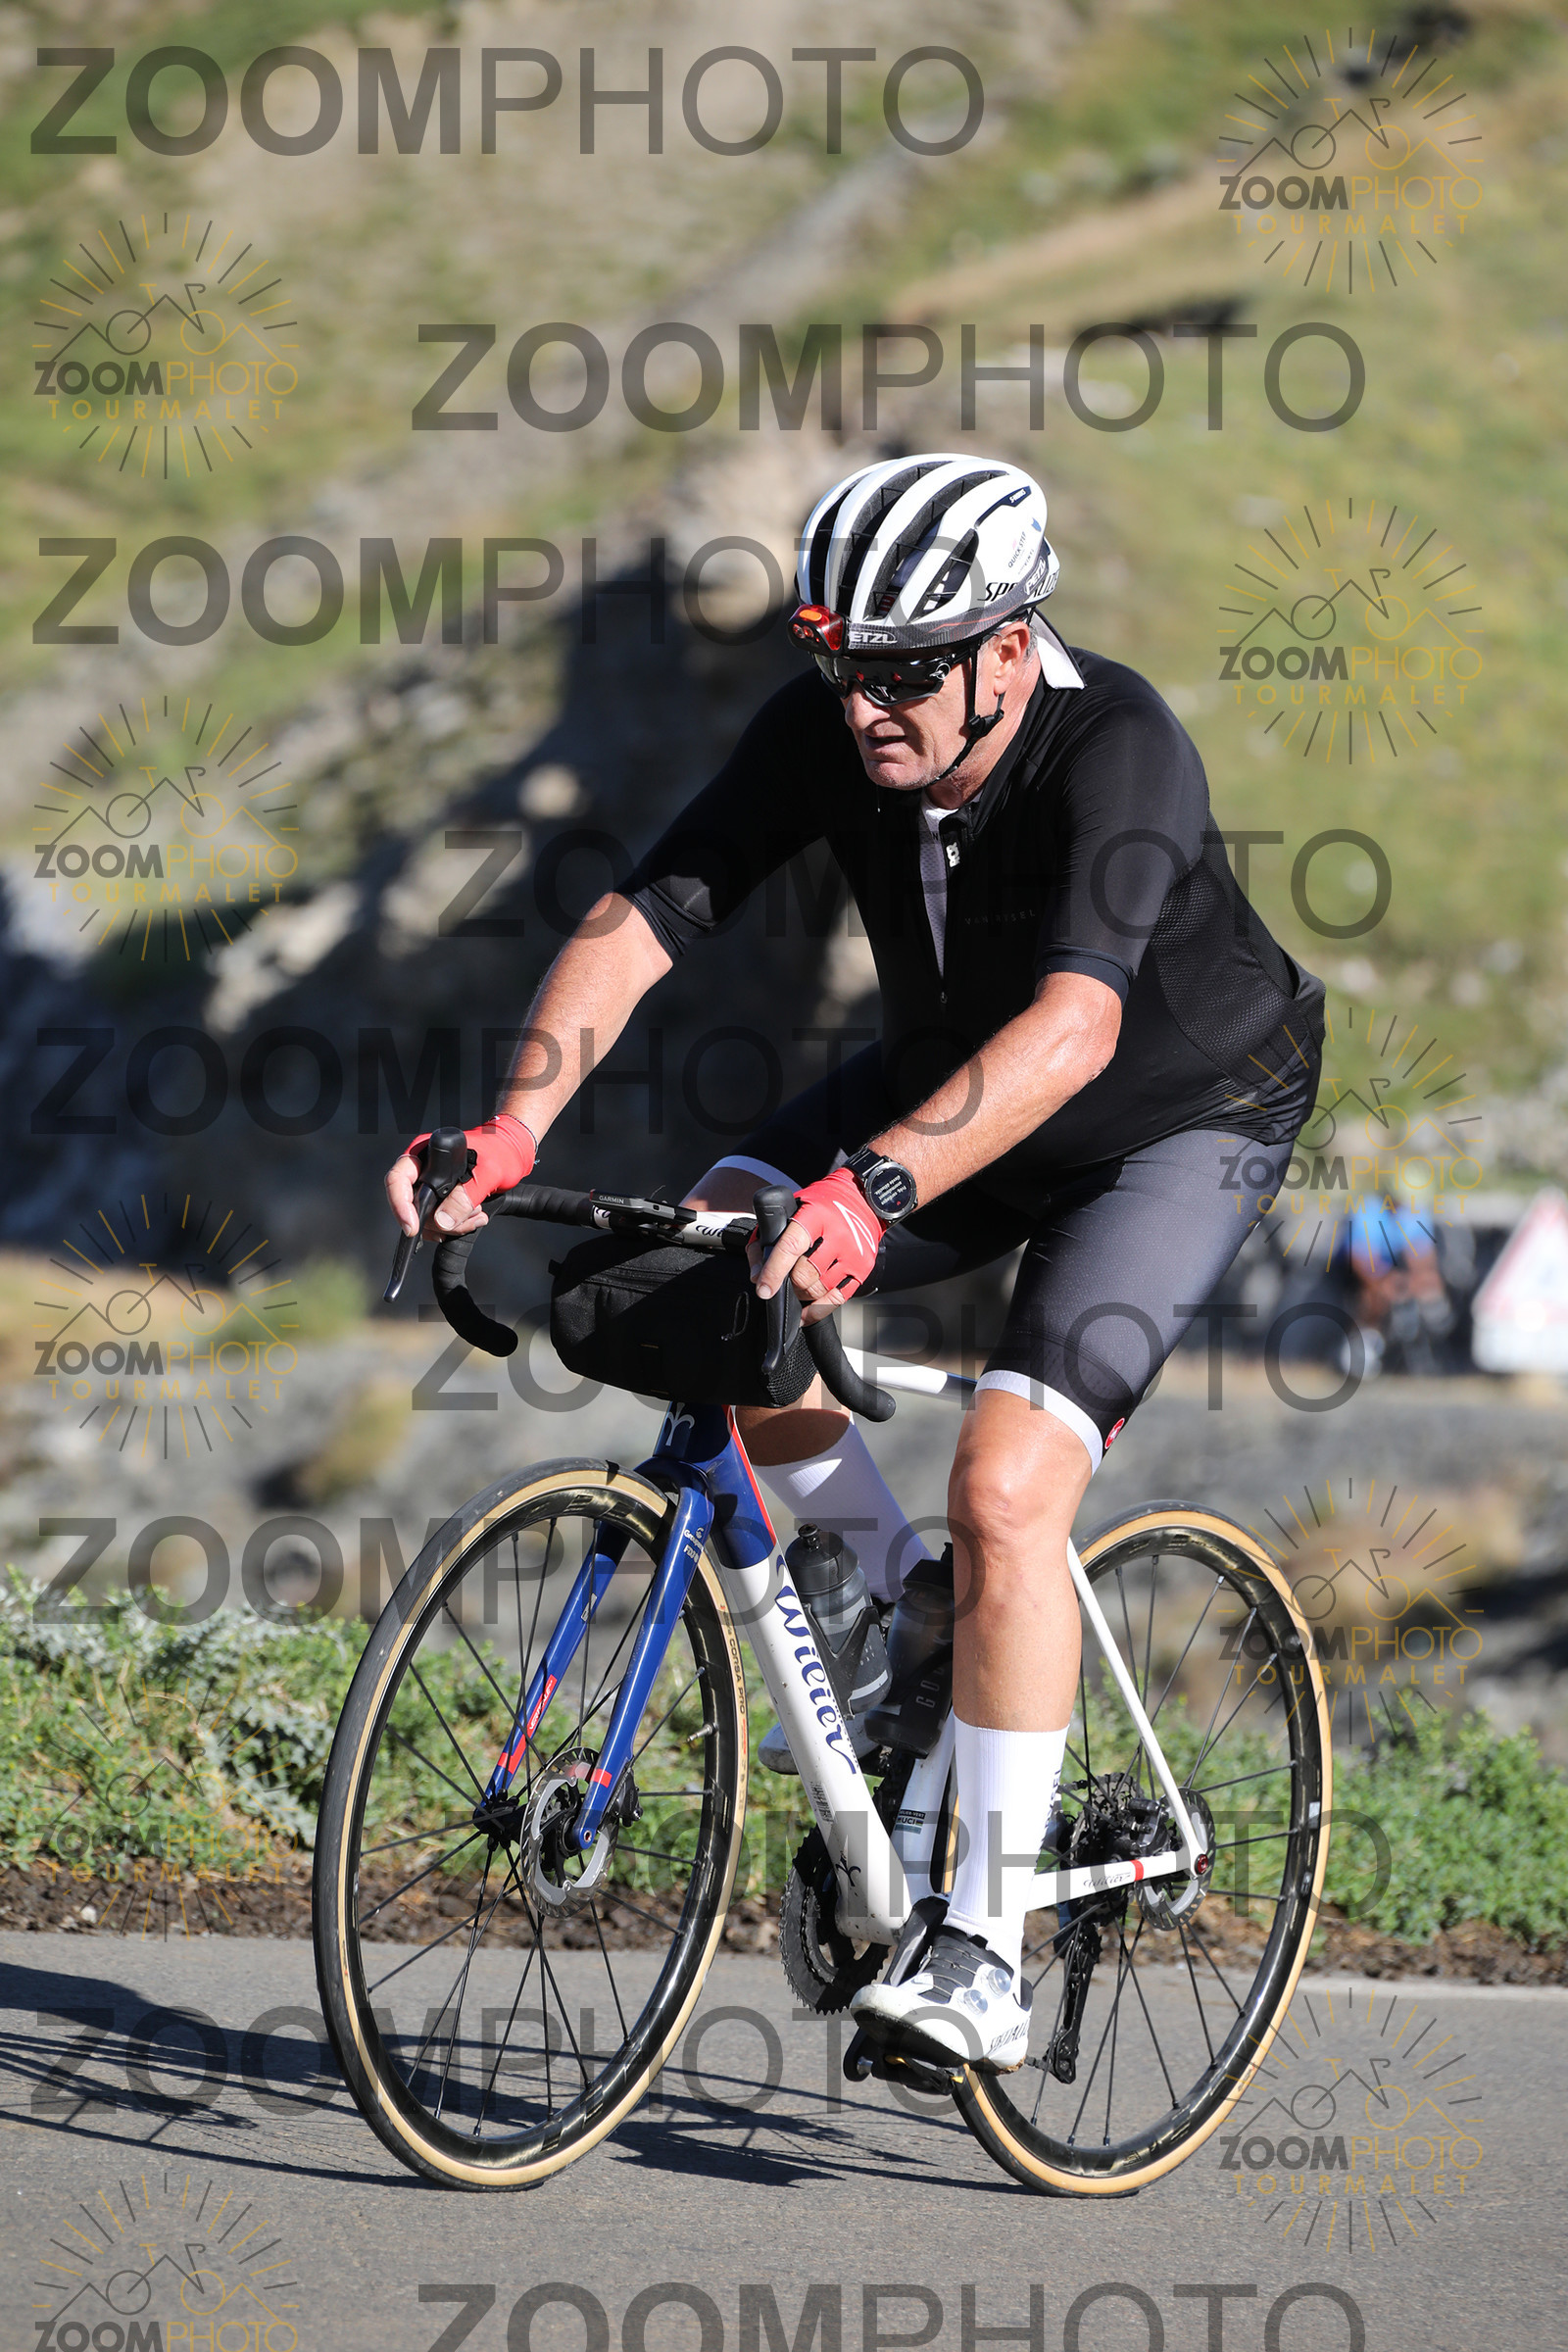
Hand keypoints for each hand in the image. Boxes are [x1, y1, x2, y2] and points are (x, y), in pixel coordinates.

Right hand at [385, 1115, 535, 1239]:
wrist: (513, 1152)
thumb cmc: (501, 1151)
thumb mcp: (488, 1172)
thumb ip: (466, 1195)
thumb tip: (441, 1221)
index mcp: (425, 1152)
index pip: (397, 1180)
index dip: (400, 1205)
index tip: (412, 1227)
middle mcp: (422, 1169)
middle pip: (411, 1204)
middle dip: (436, 1221)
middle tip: (466, 1221)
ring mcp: (430, 1185)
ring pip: (425, 1217)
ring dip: (450, 1225)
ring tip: (477, 1215)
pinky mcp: (440, 1198)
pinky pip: (437, 1220)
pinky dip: (455, 1226)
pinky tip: (474, 1218)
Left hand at [751, 1166, 883, 1322]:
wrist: (862, 1199)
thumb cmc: (821, 1206)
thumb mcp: (791, 1209)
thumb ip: (767, 1238)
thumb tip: (757, 1275)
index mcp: (816, 1215)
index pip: (791, 1246)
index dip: (774, 1271)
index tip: (764, 1289)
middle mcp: (838, 1234)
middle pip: (804, 1275)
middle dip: (789, 1284)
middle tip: (784, 1280)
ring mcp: (853, 1253)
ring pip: (818, 1289)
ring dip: (803, 1294)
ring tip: (799, 1286)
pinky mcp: (863, 1267)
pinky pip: (837, 1299)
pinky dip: (818, 1308)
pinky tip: (808, 1309)